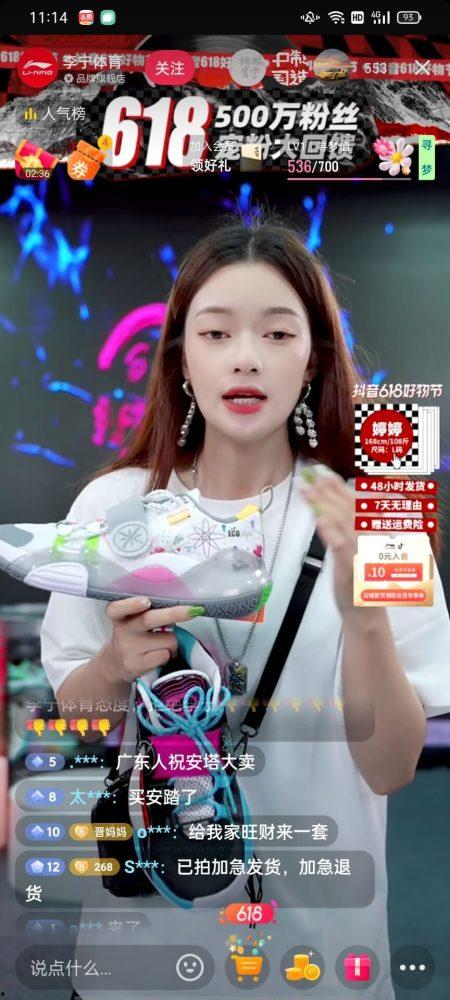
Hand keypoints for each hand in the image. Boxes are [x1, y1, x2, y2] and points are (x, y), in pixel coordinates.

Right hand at [105, 597, 202, 683]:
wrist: (115, 665)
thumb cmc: (133, 636)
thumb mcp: (133, 621)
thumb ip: (149, 612)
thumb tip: (181, 609)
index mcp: (120, 616)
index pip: (117, 609)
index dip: (132, 605)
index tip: (146, 602)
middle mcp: (122, 631)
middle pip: (148, 620)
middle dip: (174, 614)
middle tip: (193, 611)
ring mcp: (129, 649)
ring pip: (168, 639)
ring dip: (173, 641)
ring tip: (161, 644)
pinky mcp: (137, 665)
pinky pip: (166, 655)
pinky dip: (169, 654)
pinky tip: (158, 655)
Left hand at [299, 468, 356, 618]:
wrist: (365, 612)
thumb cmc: (358, 582)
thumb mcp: (353, 552)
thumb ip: (344, 531)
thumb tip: (327, 508)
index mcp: (373, 534)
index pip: (356, 503)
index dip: (339, 487)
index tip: (324, 472)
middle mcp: (371, 539)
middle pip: (348, 507)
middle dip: (328, 488)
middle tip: (312, 472)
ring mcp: (363, 552)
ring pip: (342, 520)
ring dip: (323, 502)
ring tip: (306, 487)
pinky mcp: (352, 566)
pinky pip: (340, 543)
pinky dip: (328, 529)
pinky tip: (317, 516)